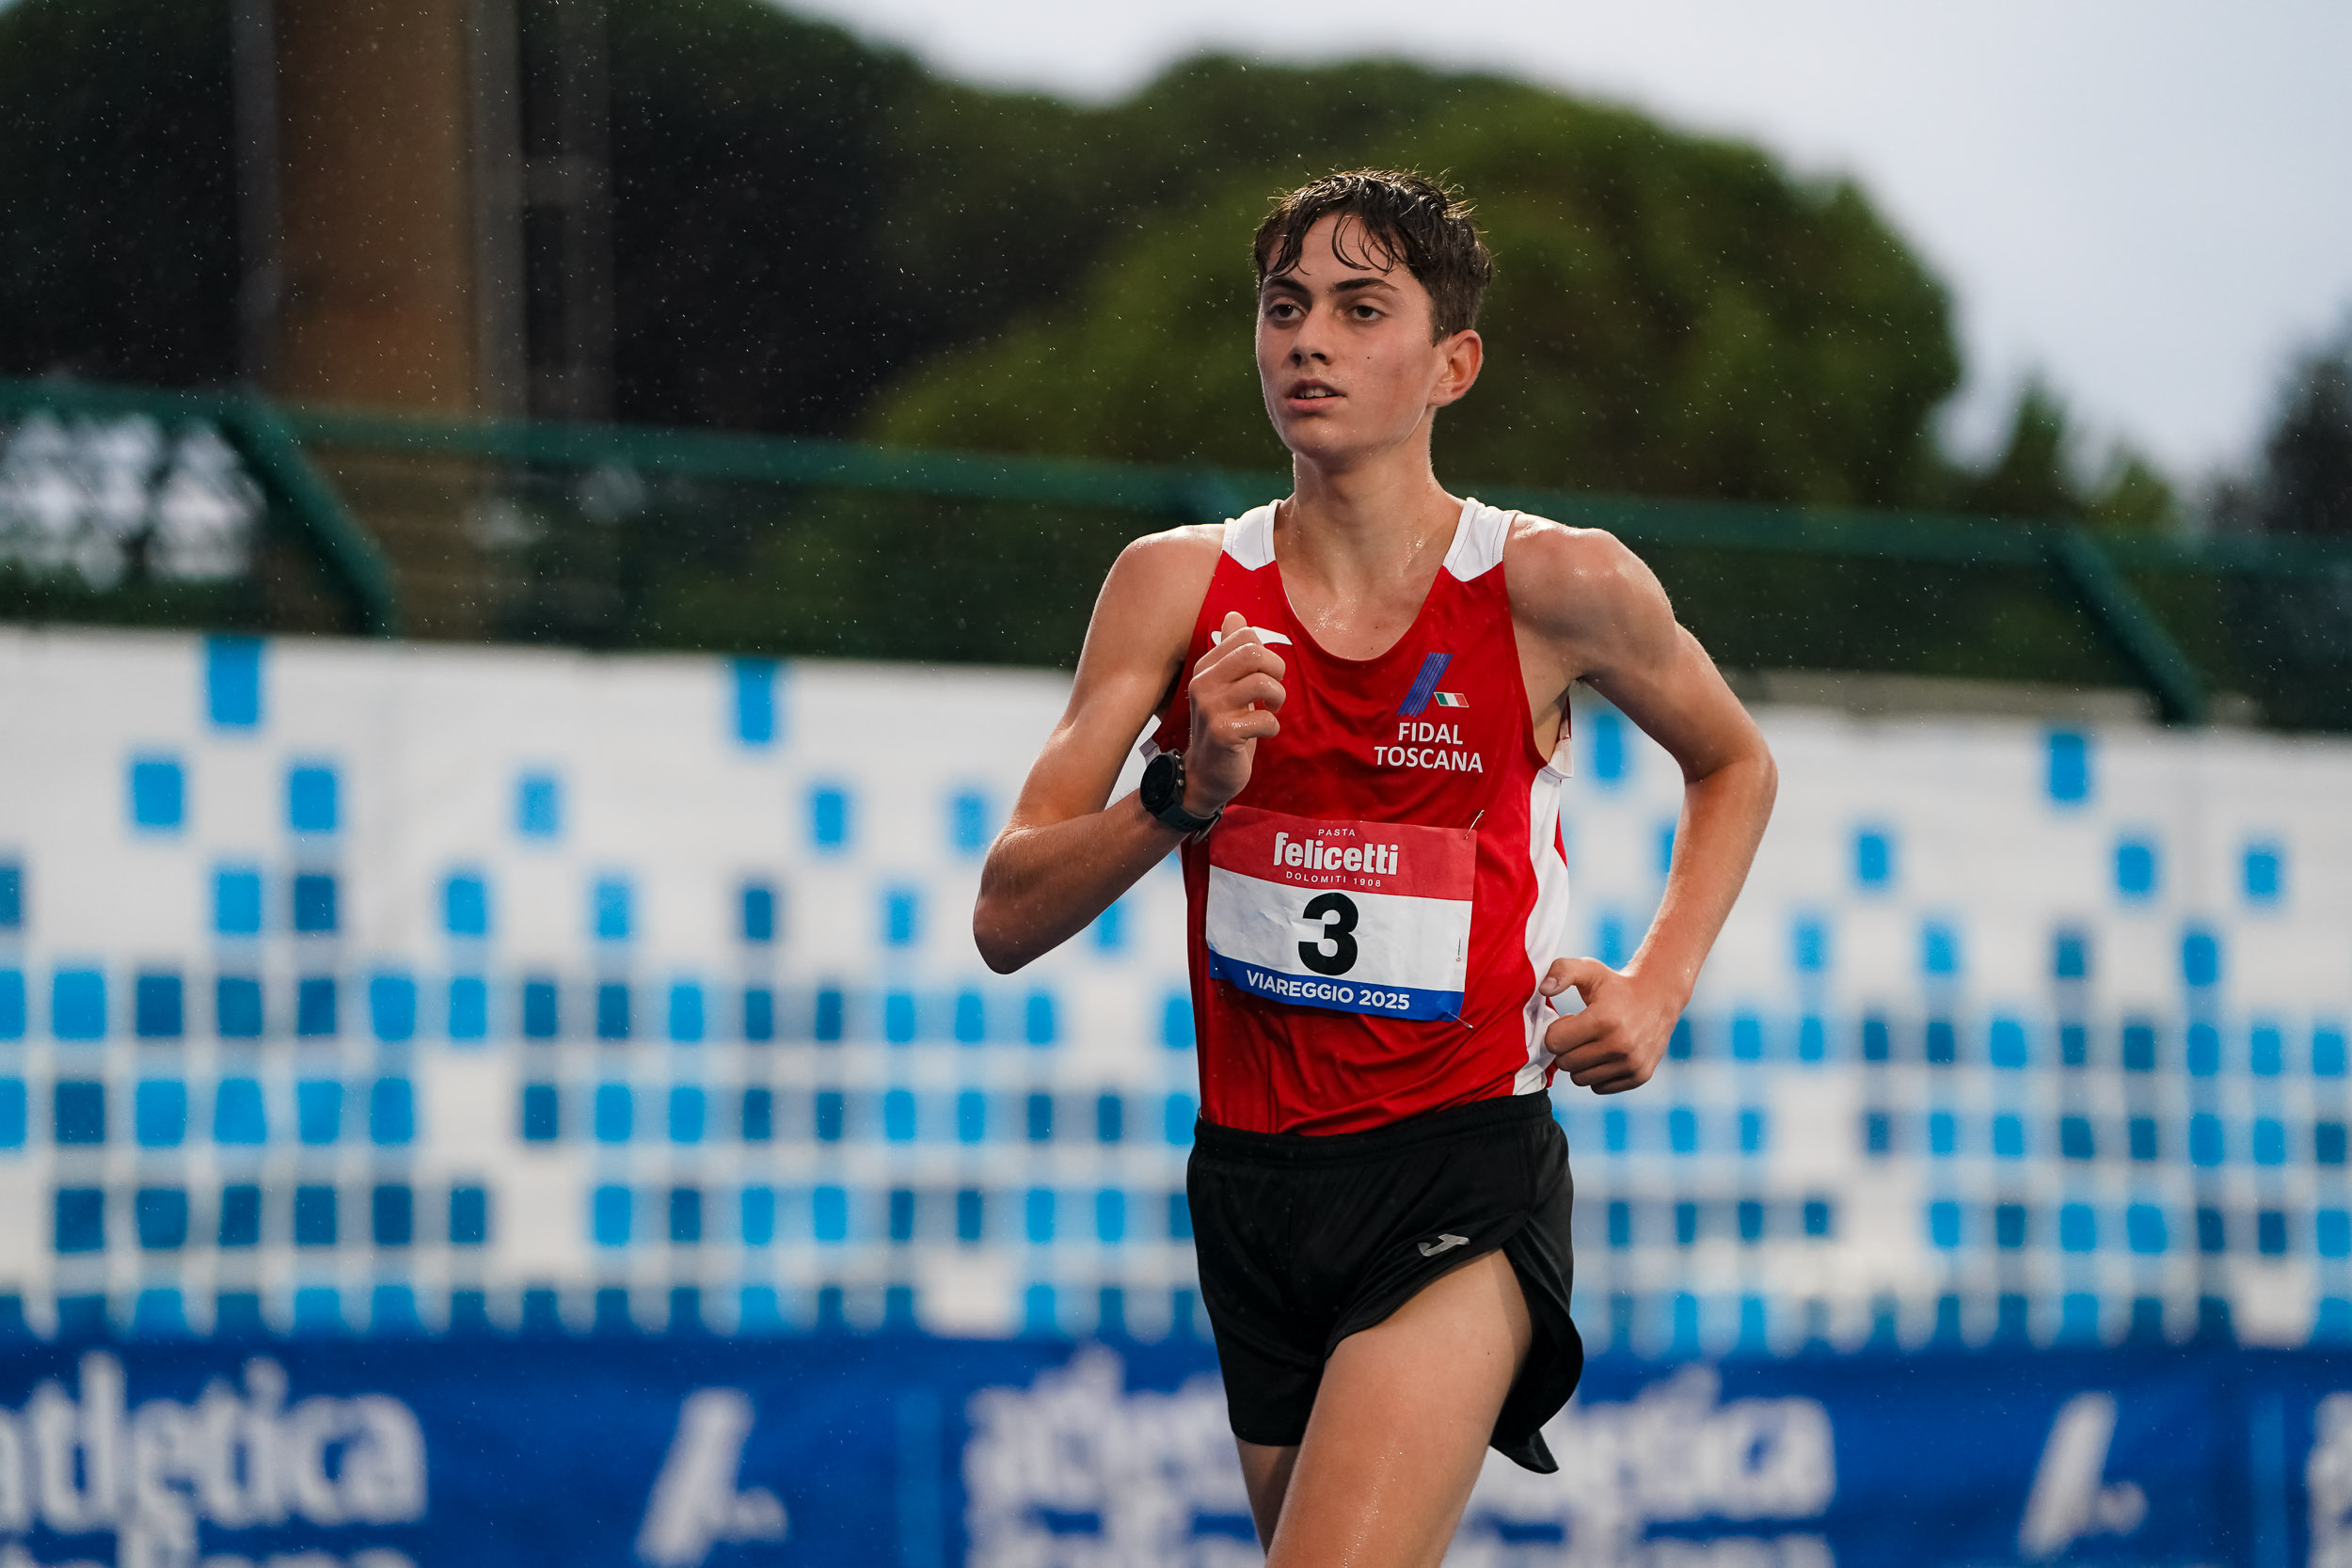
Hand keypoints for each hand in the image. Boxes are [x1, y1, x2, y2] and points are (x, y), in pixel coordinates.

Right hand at [1185, 611, 1286, 813]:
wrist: (1204, 774)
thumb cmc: (1222, 725)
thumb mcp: (1225, 685)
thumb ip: (1230, 650)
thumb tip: (1235, 615)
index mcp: (1205, 667)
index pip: (1245, 636)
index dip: (1266, 653)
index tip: (1263, 674)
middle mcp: (1203, 683)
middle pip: (1254, 653)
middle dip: (1276, 670)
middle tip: (1273, 690)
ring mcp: (1211, 708)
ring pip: (1263, 683)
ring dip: (1278, 698)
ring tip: (1271, 709)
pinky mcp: (1223, 733)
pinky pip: (1265, 718)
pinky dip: (1272, 726)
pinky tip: (1262, 732)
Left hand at [1538, 957, 1680, 1093]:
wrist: (1659, 996)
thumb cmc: (1616, 985)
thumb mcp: (1589, 970)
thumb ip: (1561, 971)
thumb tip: (1543, 989)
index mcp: (1603, 1019)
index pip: (1554, 1042)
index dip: (1557, 1031)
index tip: (1571, 1020)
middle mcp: (1620, 1045)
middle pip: (1566, 1063)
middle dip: (1567, 1048)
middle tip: (1582, 1032)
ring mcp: (1631, 1063)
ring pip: (1580, 1079)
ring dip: (1581, 1063)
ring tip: (1594, 1043)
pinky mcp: (1640, 1076)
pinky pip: (1599, 1088)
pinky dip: (1598, 1074)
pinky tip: (1607, 1055)